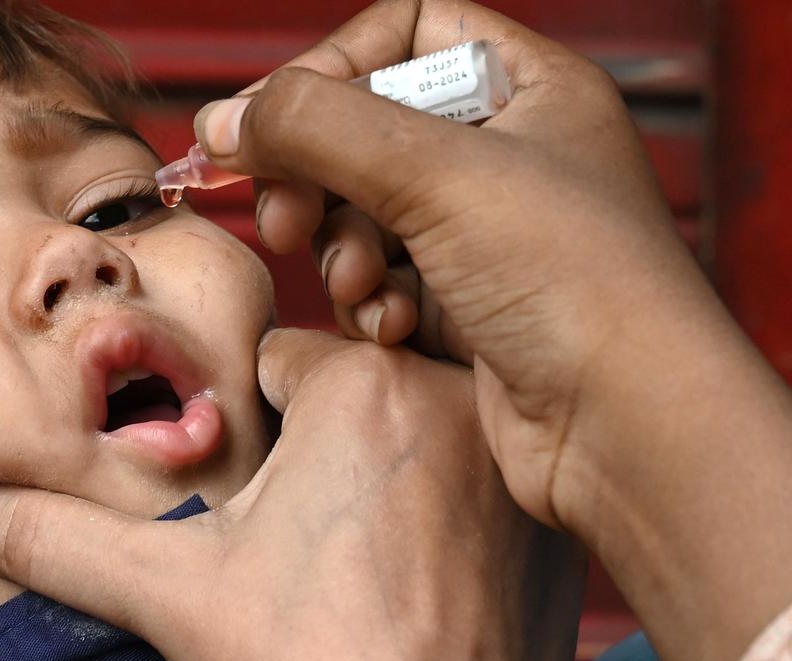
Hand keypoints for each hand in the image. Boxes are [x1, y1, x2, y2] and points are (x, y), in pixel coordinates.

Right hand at [0, 330, 585, 660]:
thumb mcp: (169, 592)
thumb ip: (57, 535)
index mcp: (357, 385)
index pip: (278, 364)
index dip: (252, 435)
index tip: (260, 505)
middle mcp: (452, 397)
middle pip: (347, 396)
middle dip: (316, 453)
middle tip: (310, 550)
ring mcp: (511, 463)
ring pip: (414, 435)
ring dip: (381, 480)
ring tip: (362, 572)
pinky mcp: (550, 525)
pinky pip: (476, 484)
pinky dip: (446, 518)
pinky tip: (421, 587)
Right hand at [194, 0, 791, 660]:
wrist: (627, 429)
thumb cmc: (577, 283)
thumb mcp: (436, 174)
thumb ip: (316, 128)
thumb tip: (224, 117)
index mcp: (530, 90)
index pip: (406, 33)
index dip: (333, 68)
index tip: (273, 120)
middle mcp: (510, 155)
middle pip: (369, 130)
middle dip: (318, 177)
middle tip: (286, 217)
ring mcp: (488, 234)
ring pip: (366, 212)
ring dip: (342, 248)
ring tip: (361, 282)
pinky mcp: (467, 305)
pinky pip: (384, 279)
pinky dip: (372, 300)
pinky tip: (391, 325)